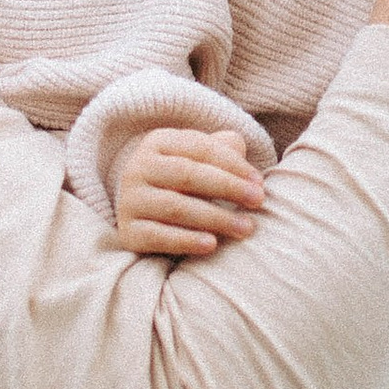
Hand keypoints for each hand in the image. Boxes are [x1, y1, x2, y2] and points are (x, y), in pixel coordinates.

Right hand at [111, 125, 267, 259]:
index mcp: (157, 142)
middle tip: (258, 201)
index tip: (260, 182)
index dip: (233, 164)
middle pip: (187, 174)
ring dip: (215, 217)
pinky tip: (212, 245)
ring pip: (175, 207)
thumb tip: (238, 148)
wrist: (146, 216)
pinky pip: (158, 236)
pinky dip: (186, 240)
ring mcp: (129, 200)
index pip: (200, 148)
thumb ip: (222, 149)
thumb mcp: (201, 161)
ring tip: (245, 228)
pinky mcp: (127, 231)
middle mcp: (137, 168)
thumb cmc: (185, 184)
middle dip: (228, 187)